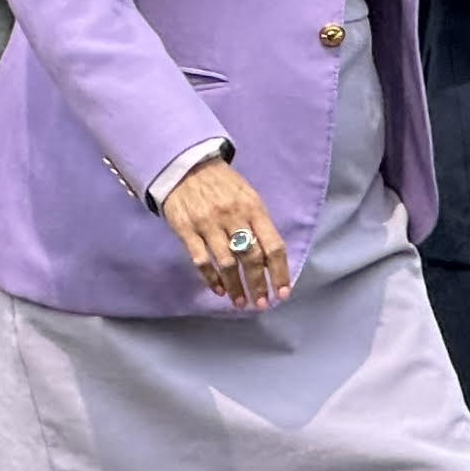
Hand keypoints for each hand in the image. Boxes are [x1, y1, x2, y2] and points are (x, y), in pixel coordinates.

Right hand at [163, 158, 292, 309]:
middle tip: (262, 304)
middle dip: (258, 284)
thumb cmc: (224, 186)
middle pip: (251, 257)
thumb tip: (271, 261)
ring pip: (227, 263)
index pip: (273, 245)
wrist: (186, 166)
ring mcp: (208, 224)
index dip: (280, 271)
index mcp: (254, 209)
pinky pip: (201, 260)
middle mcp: (233, 217)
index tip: (283, 292)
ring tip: (241, 302)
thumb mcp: (249, 198)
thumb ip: (260, 226)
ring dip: (236, 286)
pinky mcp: (186, 230)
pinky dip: (211, 278)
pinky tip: (219, 290)